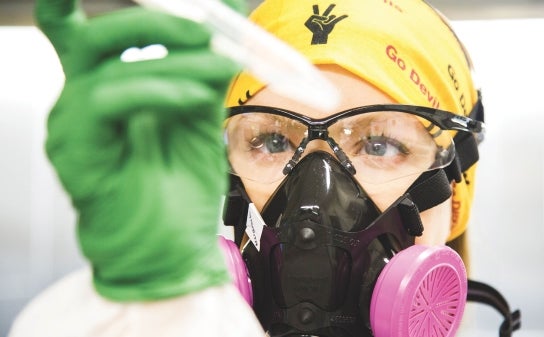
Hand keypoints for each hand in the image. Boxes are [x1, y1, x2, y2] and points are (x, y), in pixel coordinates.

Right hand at [35, 0, 239, 300]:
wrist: (171, 250)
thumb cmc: (179, 190)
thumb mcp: (199, 117)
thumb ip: (202, 70)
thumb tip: (226, 21)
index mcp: (105, 89)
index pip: (79, 32)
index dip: (81, 4)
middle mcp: (81, 101)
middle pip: (96, 37)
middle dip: (159, 23)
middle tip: (210, 30)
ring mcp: (72, 126)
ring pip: (112, 67)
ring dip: (177, 63)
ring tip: (221, 68)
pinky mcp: (75, 152)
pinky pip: (109, 101)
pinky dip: (158, 92)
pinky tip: (193, 99)